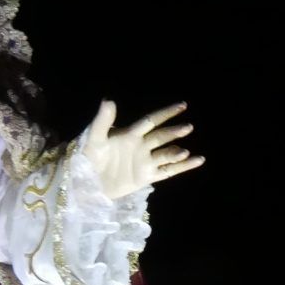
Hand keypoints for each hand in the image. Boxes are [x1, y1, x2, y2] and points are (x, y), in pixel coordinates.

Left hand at [82, 100, 202, 199]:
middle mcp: (141, 146)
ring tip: (185, 151)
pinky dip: (183, 167)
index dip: (166, 113)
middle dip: (174, 132)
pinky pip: (168, 171)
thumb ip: (102, 121)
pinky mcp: (146, 176)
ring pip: (166, 154)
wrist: (86, 183)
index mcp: (130, 134)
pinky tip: (198, 160)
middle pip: (161, 137)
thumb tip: (109, 100)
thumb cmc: (88, 158)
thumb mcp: (93, 139)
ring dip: (176, 152)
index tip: (182, 106)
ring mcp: (145, 161)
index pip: (151, 121)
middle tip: (187, 127)